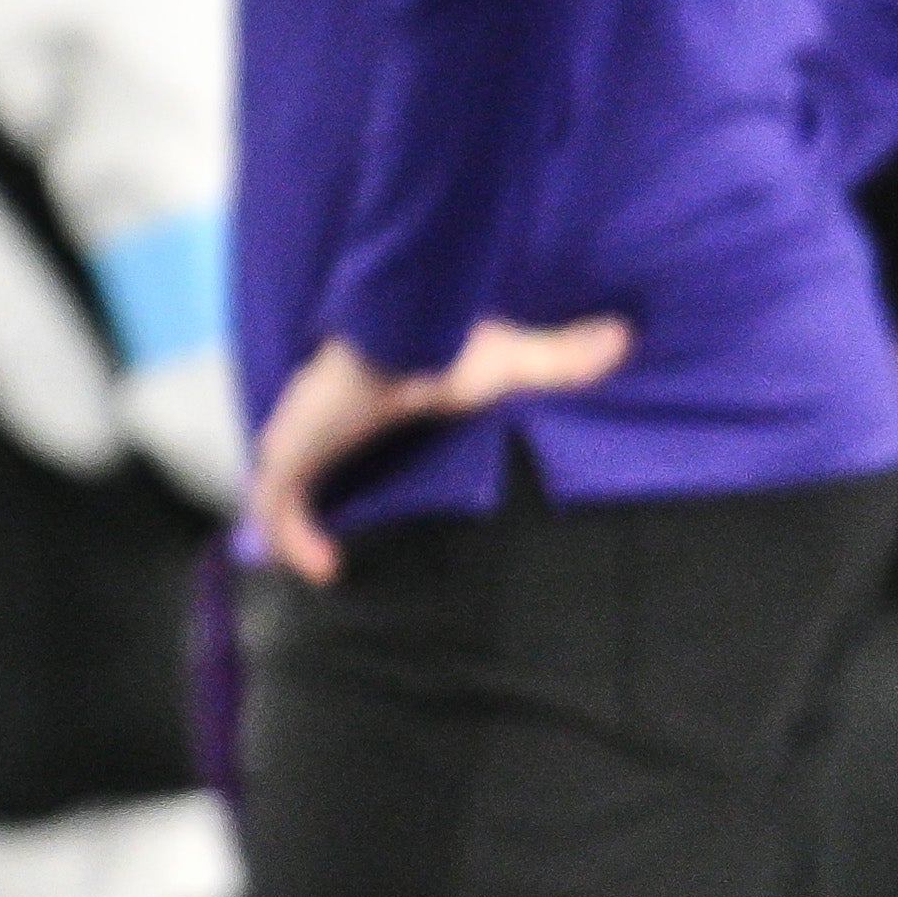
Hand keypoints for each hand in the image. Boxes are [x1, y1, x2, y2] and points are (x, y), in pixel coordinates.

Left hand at [249, 316, 633, 581]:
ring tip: (324, 566)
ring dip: (289, 528)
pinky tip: (325, 566)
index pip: (328, 438)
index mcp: (354, 402)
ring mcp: (297, 435)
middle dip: (299, 503)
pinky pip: (273, 506)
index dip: (328, 466)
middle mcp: (318, 420)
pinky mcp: (286, 451)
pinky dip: (289, 539)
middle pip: (294, 467)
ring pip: (275, 491)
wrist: (393, 330)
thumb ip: (558, 360)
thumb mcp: (505, 364)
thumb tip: (624, 338)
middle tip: (326, 546)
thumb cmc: (439, 346)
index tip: (344, 500)